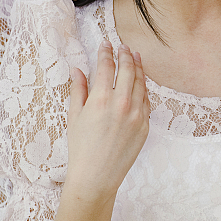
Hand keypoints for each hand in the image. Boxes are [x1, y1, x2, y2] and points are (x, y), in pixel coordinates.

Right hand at [64, 40, 149, 196]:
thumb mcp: (75, 116)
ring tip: (135, 57)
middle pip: (128, 70)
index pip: (107, 67)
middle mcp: (122, 104)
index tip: (106, 44)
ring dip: (138, 67)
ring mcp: (136, 114)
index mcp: (101, 99)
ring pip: (141, 83)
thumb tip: (78, 71)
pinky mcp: (145, 125)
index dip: (106, 53)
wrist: (96, 176)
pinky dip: (143, 88)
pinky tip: (140, 82)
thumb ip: (79, 90)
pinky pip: (146, 100)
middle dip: (125, 55)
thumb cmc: (81, 148)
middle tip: (123, 47)